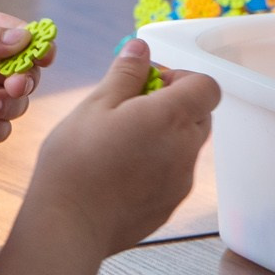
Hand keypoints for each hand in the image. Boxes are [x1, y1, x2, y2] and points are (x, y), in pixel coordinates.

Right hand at [23, 43, 216, 256]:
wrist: (67, 227)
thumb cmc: (75, 162)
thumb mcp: (94, 106)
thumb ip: (125, 74)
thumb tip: (141, 47)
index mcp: (173, 117)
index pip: (207, 85)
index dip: (182, 78)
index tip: (148, 85)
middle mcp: (187, 148)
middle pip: (199, 114)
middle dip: (172, 106)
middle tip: (128, 111)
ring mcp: (183, 179)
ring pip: (186, 145)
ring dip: (164, 136)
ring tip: (119, 143)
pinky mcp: (172, 203)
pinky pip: (174, 174)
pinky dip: (157, 166)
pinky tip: (119, 173)